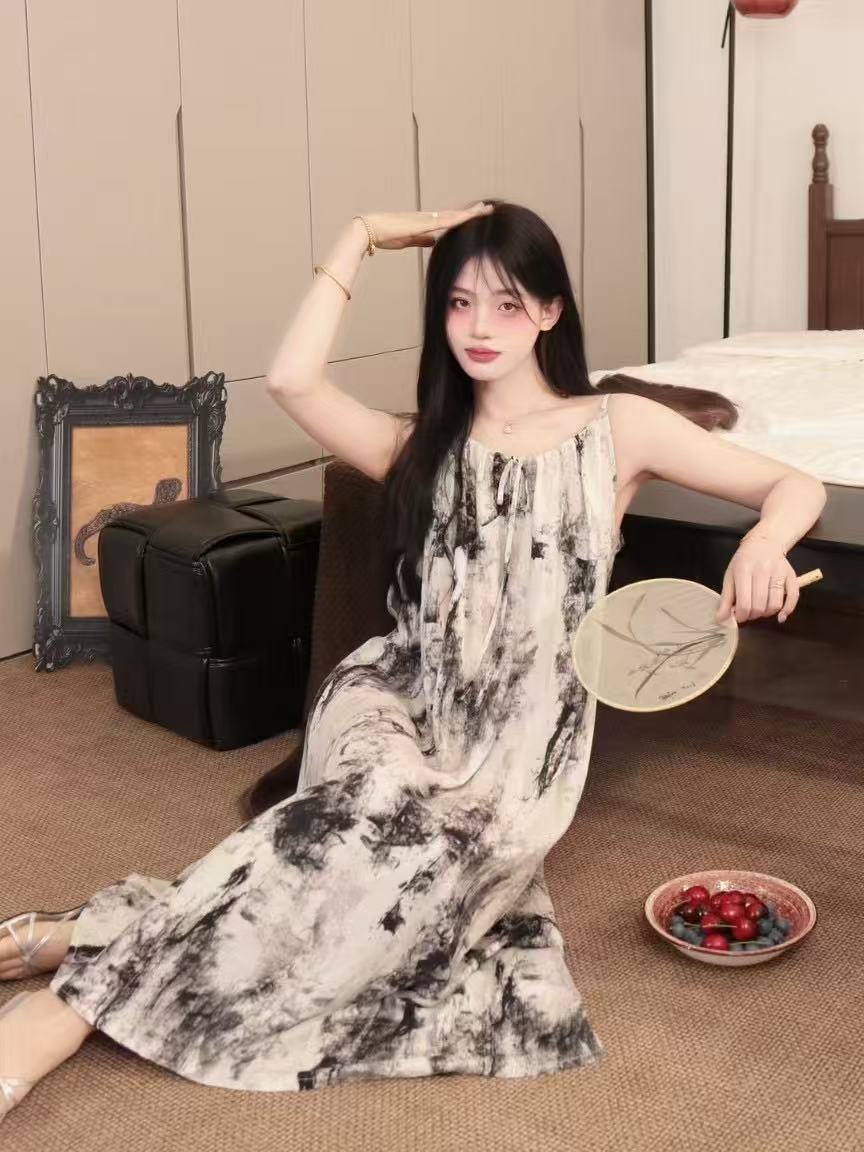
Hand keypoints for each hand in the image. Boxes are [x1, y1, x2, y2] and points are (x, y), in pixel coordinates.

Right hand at [359, 201, 493, 250]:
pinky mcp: (421, 223)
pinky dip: (457, 219)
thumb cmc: (384, 235)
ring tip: (485, 209)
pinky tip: (468, 218)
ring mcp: (425, 218)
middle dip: (471, 212)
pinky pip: (444, 221)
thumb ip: (422, 240)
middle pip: (454, 214)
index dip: (462, 218)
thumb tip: (435, 241)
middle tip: (487, 207)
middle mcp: (427, 217)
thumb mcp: (408, 240)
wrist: (369, 229)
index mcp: (424, 222)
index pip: (448, 219)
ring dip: (469, 213)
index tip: (475, 215)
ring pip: (453, 215)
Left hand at [716, 537, 798, 624]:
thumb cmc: (744, 561)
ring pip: (775, 604)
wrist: (764, 543)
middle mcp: (763, 570)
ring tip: (760, 609)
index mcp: (744, 570)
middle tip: (749, 613)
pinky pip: (793, 597)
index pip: (744, 603)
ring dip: (767, 613)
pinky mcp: (792, 575)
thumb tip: (721, 619)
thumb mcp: (730, 576)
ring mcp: (779, 573)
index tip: (739, 616)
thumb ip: (726, 599)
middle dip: (753, 615)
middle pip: (760, 605)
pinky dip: (787, 610)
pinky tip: (780, 616)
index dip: (741, 616)